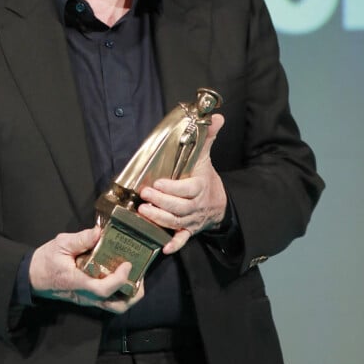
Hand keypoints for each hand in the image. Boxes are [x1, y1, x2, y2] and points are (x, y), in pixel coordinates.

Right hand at [29, 225, 143, 312]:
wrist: (32, 277)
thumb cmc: (46, 260)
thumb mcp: (60, 244)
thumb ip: (80, 239)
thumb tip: (99, 232)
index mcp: (77, 282)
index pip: (102, 289)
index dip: (119, 279)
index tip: (127, 264)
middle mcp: (86, 295)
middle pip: (116, 306)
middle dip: (133, 294)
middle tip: (140, 274)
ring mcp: (88, 299)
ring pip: (115, 307)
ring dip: (129, 295)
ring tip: (135, 277)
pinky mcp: (89, 298)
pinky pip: (109, 301)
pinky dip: (121, 292)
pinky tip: (123, 276)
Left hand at [137, 114, 226, 255]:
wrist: (220, 205)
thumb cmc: (206, 179)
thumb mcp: (206, 157)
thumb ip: (207, 137)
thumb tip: (216, 116)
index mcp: (199, 186)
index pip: (187, 188)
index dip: (173, 188)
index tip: (158, 183)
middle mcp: (196, 206)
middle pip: (179, 207)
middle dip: (161, 202)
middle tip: (145, 196)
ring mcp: (191, 220)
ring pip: (176, 222)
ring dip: (159, 219)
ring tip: (143, 212)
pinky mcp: (188, 231)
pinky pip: (183, 239)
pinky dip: (175, 244)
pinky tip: (163, 247)